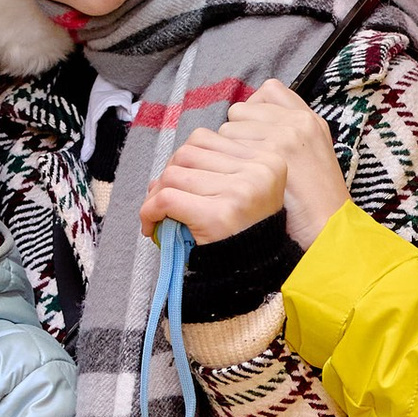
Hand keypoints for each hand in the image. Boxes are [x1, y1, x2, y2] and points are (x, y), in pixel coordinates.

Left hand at [140, 83, 350, 249]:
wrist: (255, 277)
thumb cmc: (244, 235)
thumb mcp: (242, 192)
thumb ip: (214, 170)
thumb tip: (168, 166)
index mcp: (267, 160)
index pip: (207, 138)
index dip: (183, 160)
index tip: (177, 184)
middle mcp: (257, 171)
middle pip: (188, 152)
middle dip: (168, 174)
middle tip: (161, 201)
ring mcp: (239, 192)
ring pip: (174, 173)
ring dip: (156, 194)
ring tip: (158, 215)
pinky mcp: (218, 215)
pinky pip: (167, 198)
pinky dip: (150, 210)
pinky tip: (151, 225)